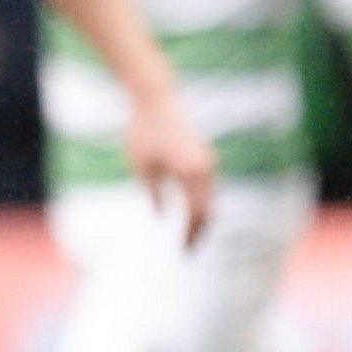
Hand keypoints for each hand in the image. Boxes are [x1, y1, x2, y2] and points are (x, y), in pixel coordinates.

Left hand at [125, 94, 216, 246]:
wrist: (156, 98)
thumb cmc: (143, 131)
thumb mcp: (141, 166)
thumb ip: (153, 193)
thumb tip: (160, 215)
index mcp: (191, 173)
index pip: (196, 214)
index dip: (191, 235)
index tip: (184, 253)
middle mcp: (205, 169)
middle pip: (208, 210)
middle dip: (199, 231)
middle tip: (188, 251)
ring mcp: (208, 161)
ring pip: (210, 198)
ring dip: (202, 218)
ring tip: (190, 236)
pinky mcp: (204, 155)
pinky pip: (207, 187)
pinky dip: (201, 203)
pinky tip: (190, 212)